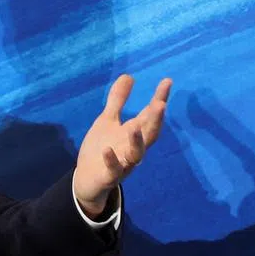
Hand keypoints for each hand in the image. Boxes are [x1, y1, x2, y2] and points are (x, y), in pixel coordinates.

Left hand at [75, 74, 171, 217]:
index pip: (150, 115)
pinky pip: (113, 170)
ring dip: (137, 141)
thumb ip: (117, 100)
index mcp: (134, 133)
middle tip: (161, 104)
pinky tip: (107, 150)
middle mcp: (134, 148)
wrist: (87, 178)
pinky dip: (111, 160)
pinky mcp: (110, 176)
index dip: (159, 99)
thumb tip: (129, 76)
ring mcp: (124, 163)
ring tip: (135, 126)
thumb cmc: (101, 147)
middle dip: (156, 120)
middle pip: (150, 134)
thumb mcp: (107, 120)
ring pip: (136, 154)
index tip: (167, 81)